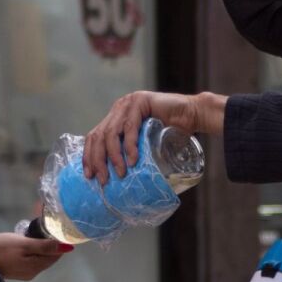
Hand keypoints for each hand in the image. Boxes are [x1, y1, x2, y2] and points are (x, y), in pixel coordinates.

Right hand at [0, 233, 69, 280]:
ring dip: (40, 245)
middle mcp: (34, 272)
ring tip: (35, 231)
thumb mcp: (24, 244)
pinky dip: (32, 249)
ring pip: (39, 257)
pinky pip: (30, 259)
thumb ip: (44, 246)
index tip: (55, 227)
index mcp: (37, 266)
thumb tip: (67, 248)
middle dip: (49, 242)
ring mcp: (24, 272)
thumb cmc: (1, 250)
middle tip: (45, 225)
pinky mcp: (16, 270)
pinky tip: (26, 241)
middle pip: (48, 256)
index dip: (58, 241)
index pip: (56, 254)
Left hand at [83, 91, 199, 183]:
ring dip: (113, 156)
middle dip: (97, 160)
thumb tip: (119, 180)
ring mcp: (128, 103)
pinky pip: (130, 127)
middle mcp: (119, 108)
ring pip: (111, 133)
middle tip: (103, 179)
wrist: (194, 115)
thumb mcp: (145, 144)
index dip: (88, 156)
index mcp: (115, 117)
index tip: (88, 175)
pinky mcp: (141, 102)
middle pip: (98, 136)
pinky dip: (129, 146)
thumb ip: (131, 152)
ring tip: (120, 173)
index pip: (93, 136)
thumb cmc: (172, 133)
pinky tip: (133, 160)